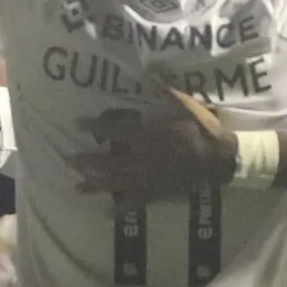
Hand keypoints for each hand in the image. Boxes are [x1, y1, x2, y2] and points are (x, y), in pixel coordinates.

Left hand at [77, 89, 236, 201]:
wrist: (218, 161)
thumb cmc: (200, 130)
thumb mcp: (182, 106)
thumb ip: (164, 93)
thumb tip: (151, 74)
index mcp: (145, 135)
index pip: (113, 130)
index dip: (94, 126)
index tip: (76, 124)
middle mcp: (141, 158)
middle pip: (108, 161)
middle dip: (87, 160)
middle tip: (68, 159)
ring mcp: (146, 179)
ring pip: (115, 183)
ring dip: (95, 184)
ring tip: (78, 186)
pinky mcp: (155, 193)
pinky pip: (134, 203)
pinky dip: (120, 208)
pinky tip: (107, 212)